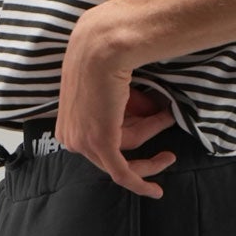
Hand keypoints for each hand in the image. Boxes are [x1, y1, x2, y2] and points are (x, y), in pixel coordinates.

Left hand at [56, 4, 176, 194]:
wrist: (102, 44)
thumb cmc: (105, 56)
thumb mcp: (109, 86)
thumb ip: (122, 105)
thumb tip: (149, 113)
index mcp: (66, 122)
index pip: (106, 138)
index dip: (134, 124)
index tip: (154, 115)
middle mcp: (69, 136)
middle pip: (116, 148)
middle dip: (145, 131)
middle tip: (166, 116)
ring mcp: (82, 142)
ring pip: (125, 157)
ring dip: (151, 136)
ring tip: (168, 115)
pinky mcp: (99, 144)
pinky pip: (123, 174)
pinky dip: (141, 183)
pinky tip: (156, 191)